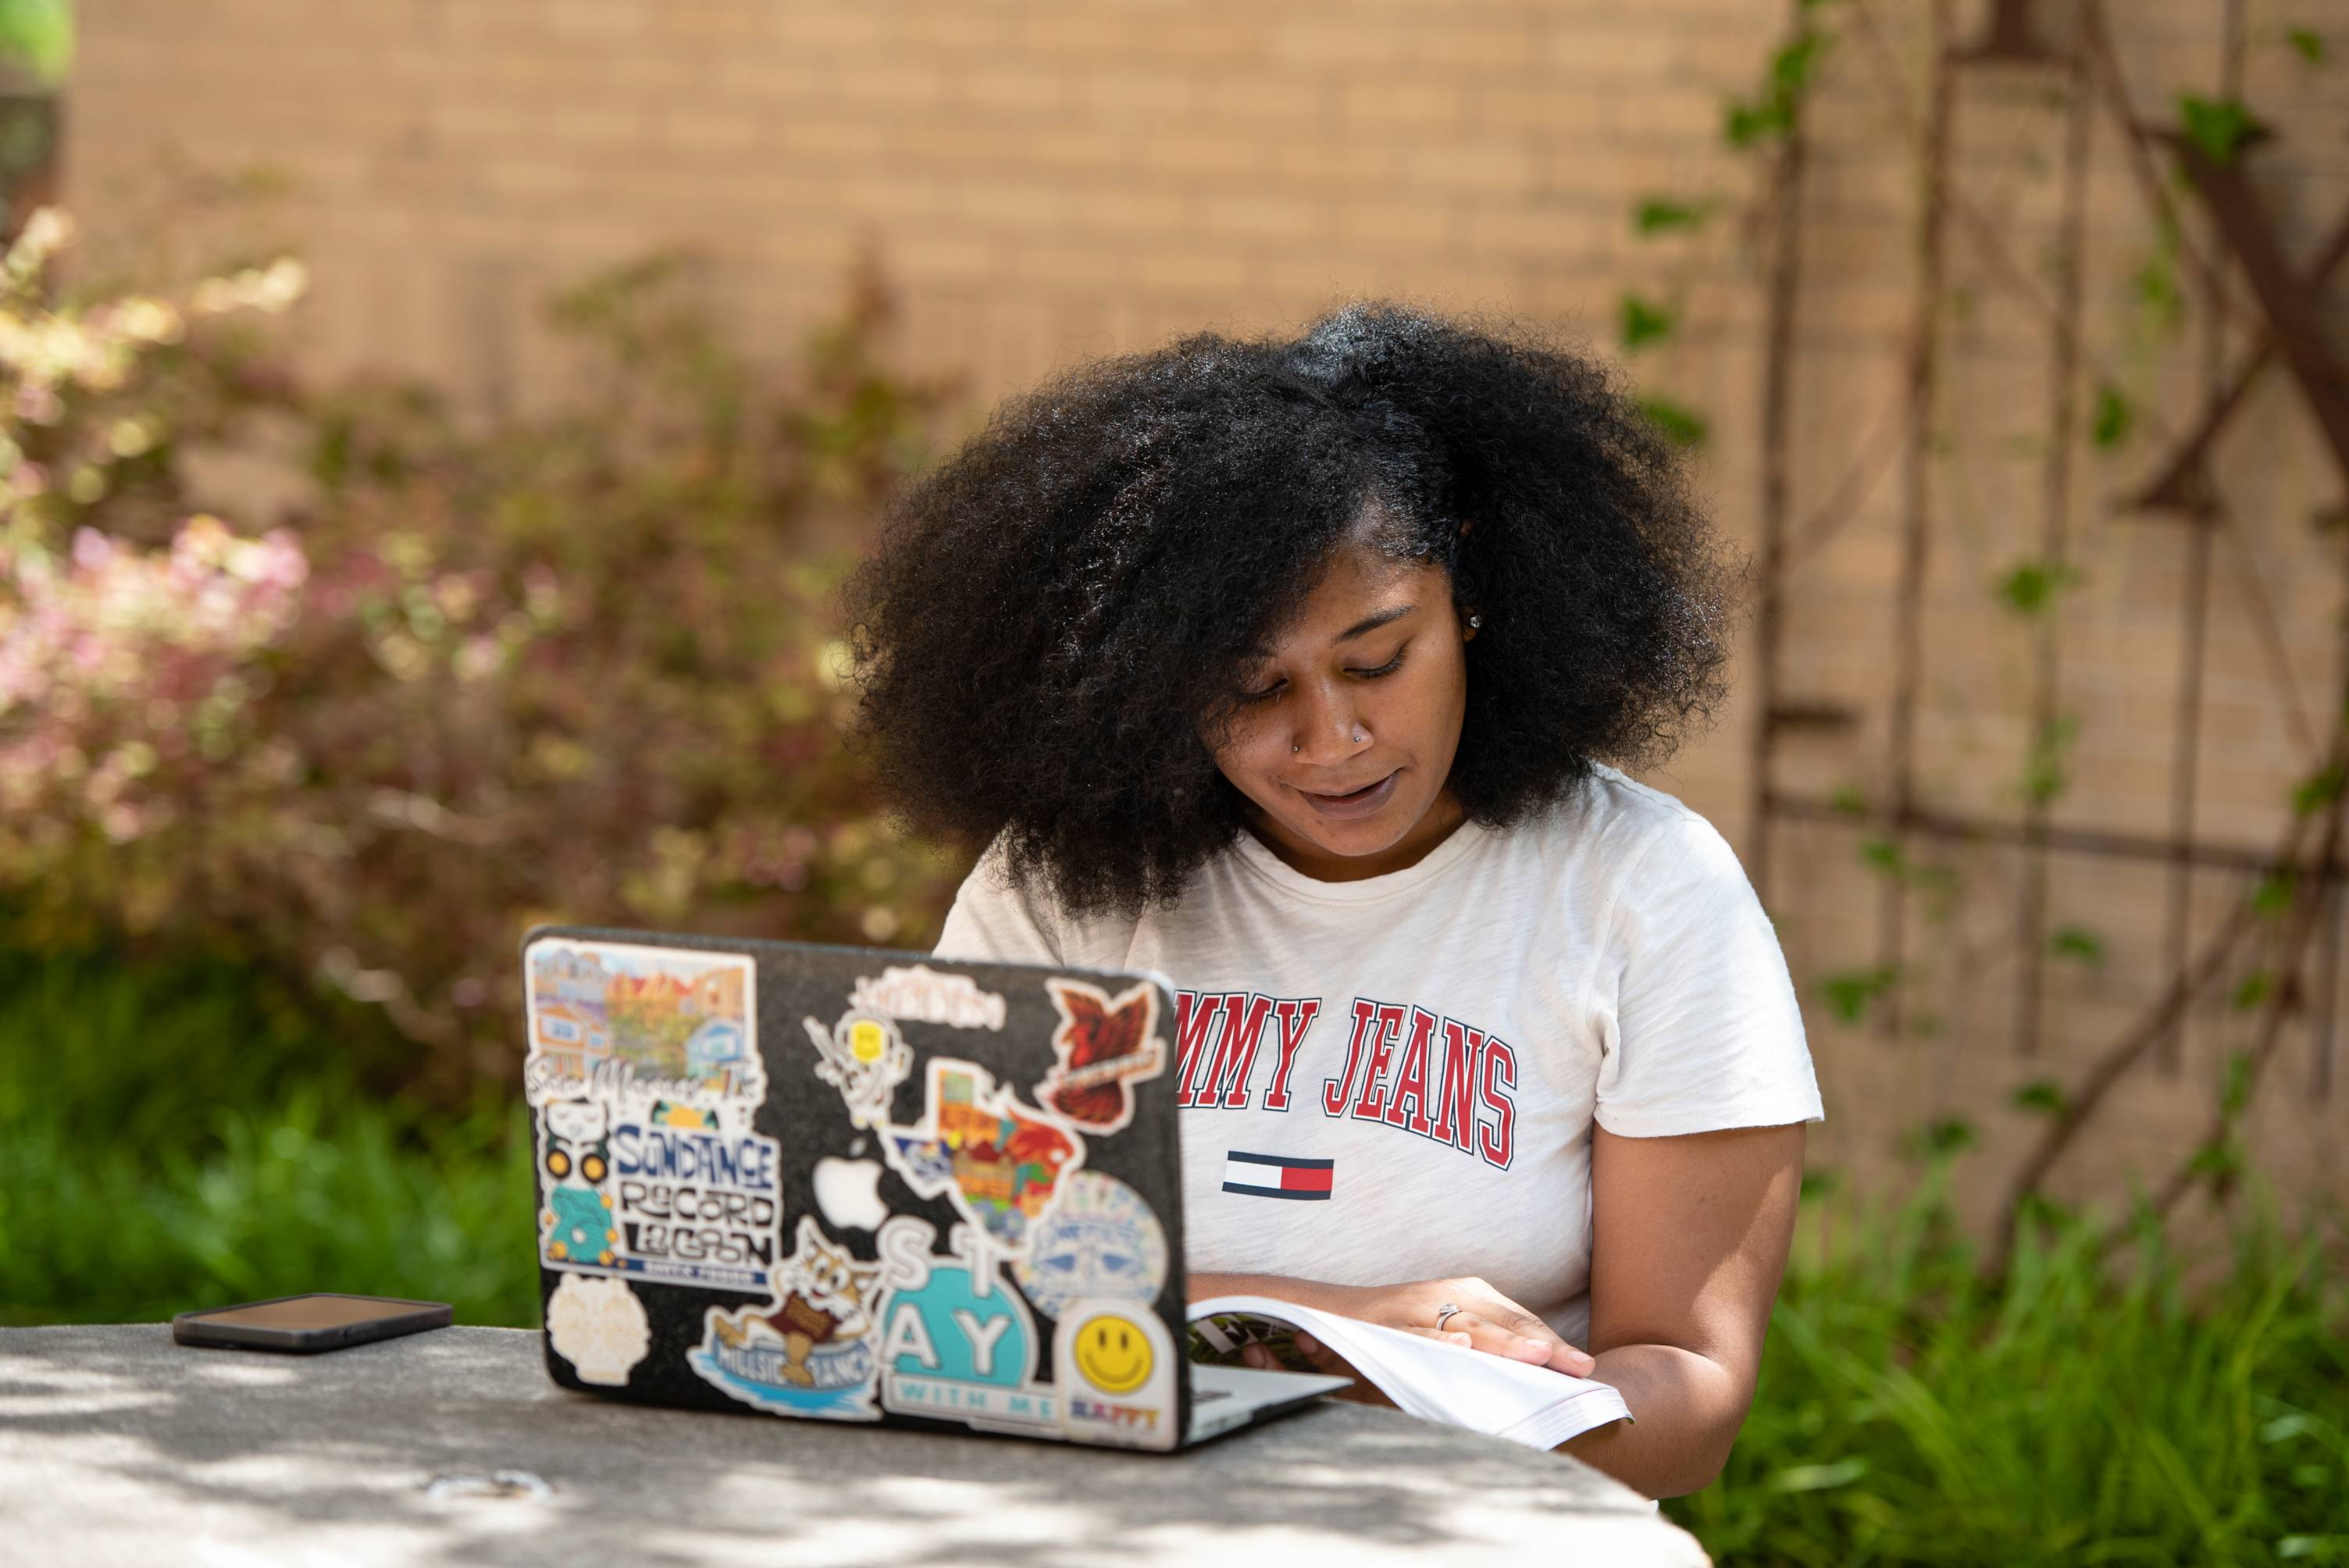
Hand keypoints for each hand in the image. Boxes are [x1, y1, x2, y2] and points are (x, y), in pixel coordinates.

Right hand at [1311, 1276, 1597, 1375]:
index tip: (1587, 1371)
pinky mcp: (1385, 1324)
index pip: (1520, 1319)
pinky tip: (1461, 1349)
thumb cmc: (1393, 1330)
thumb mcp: (1443, 1335)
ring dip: (1503, 1343)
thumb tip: (1535, 1378)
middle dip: (1544, 1347)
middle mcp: (1443, 1293)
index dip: (1554, 1344)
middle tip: (1581, 1370)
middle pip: (1503, 1322)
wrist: (1321, 1311)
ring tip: (1539, 1358)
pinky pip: (1416, 1335)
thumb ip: (1481, 1351)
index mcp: (1465, 1292)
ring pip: (1467, 1325)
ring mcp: (1414, 1308)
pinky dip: (1438, 1340)